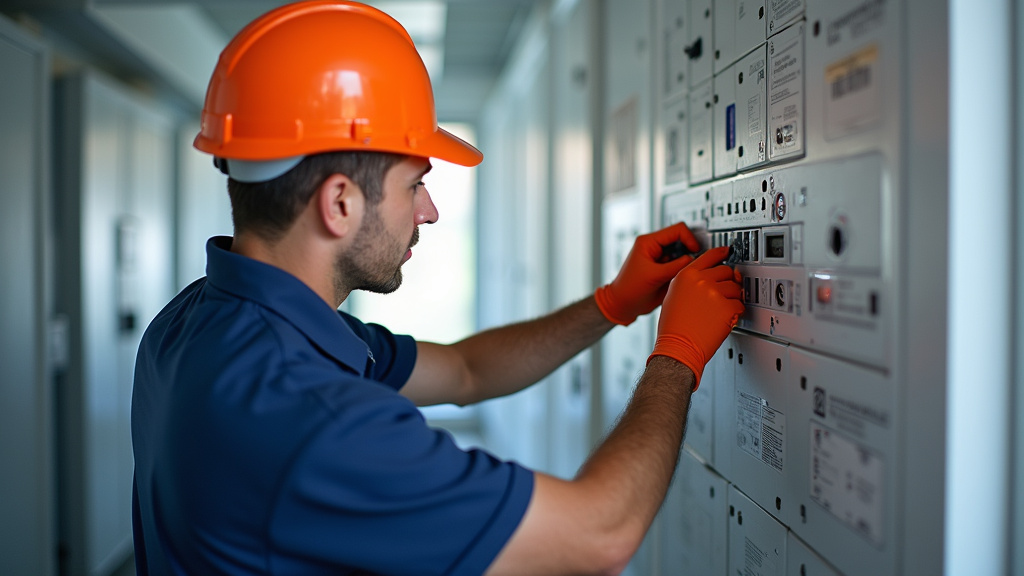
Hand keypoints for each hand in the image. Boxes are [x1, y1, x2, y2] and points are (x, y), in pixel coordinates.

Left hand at [594, 222, 700, 324]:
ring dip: (686, 262)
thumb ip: (676, 266)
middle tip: (695, 263)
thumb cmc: (630, 289)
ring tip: (684, 273)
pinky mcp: (664, 268)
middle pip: (681, 240)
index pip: (677, 230)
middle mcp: (655, 247)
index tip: (696, 251)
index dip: (690, 239)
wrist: (623, 304)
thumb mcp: (655, 276)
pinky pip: (680, 265)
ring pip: (682, 253)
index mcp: (649, 242)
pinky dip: (683, 270)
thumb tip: (694, 259)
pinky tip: (680, 279)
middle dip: (690, 250)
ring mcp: (660, 258)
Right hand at [649, 246, 744, 387]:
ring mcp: (714, 292)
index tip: (727, 252)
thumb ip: (690, 282)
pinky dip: (736, 313)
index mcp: (686, 275)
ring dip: (732, 298)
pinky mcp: (726, 307)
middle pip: (726, 271)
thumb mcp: (673, 295)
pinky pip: (740, 305)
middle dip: (727, 283)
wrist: (677, 347)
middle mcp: (700, 280)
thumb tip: (708, 277)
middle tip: (722, 295)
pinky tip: (724, 319)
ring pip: (735, 288)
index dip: (722, 254)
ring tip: (720, 311)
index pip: (709, 256)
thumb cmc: (673, 327)